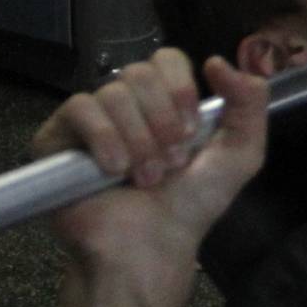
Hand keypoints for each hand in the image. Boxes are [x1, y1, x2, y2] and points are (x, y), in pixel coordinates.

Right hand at [39, 49, 268, 278]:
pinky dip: (103, 137)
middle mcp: (125, 105)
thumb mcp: (241, 154)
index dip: (180, 88)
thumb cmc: (192, 205)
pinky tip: (113, 169)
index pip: (166, 59)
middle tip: (171, 163)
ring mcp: (90, 121)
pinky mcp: (56, 139)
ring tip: (145, 177)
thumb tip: (218, 61)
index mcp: (164, 102)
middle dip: (161, 120)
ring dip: (138, 139)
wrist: (151, 247)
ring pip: (112, 93)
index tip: (190, 128)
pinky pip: (78, 109)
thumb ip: (249, 103)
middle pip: (139, 73)